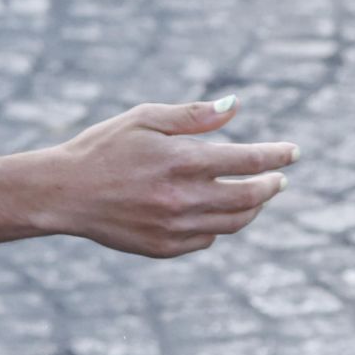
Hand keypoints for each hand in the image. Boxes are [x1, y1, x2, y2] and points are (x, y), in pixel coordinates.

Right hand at [40, 98, 295, 256]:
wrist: (61, 192)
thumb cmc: (101, 148)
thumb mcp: (143, 119)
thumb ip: (192, 115)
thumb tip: (236, 106)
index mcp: (183, 161)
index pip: (250, 160)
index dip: (277, 155)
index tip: (293, 152)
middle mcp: (183, 198)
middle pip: (250, 197)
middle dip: (271, 186)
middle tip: (278, 179)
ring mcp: (173, 227)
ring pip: (233, 223)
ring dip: (252, 210)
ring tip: (255, 198)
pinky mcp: (161, 247)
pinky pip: (205, 240)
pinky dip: (218, 228)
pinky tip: (215, 215)